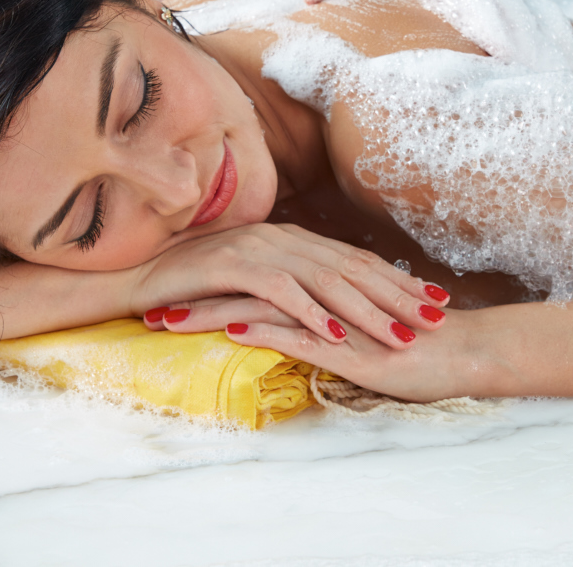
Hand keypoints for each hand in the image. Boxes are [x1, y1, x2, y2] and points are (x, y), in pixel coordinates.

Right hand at [130, 222, 450, 349]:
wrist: (136, 277)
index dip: (399, 282)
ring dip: (366, 310)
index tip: (436, 302)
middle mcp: (283, 237)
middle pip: (353, 268)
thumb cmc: (196, 286)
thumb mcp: (255, 283)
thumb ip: (294, 286)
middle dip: (398, 295)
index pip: (357, 262)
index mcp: (293, 239)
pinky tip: (336, 334)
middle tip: (436, 319)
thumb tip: (335, 307)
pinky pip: (282, 291)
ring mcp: (260, 248)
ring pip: (326, 280)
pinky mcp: (233, 265)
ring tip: (400, 335)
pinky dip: (311, 313)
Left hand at [174, 302, 487, 402]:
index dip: (214, 287)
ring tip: (167, 321)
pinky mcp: (350, 344)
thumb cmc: (419, 348)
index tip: (173, 295)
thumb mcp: (361, 333)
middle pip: (248, 288)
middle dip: (196, 297)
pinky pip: (299, 334)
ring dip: (211, 313)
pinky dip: (261, 330)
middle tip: (151, 305)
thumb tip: (296, 327)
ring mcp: (336, 318)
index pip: (258, 283)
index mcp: (323, 293)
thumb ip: (329, 323)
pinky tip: (228, 332)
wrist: (467, 351)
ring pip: (262, 308)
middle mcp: (324, 297)